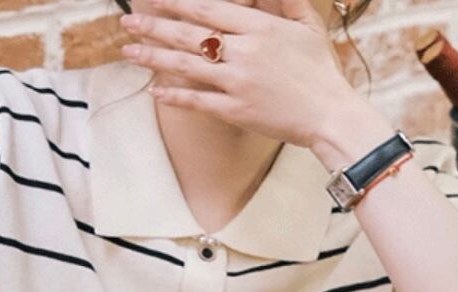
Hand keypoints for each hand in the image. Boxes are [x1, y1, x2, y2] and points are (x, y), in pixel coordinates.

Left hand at [119, 0, 358, 149]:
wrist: (329, 114)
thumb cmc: (321, 71)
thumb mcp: (307, 26)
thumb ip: (284, 1)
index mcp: (260, 27)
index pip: (208, 9)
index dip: (177, 3)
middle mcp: (244, 52)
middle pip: (189, 34)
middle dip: (154, 26)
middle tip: (127, 22)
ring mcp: (237, 83)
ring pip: (187, 66)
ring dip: (154, 57)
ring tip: (129, 51)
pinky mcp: (235, 111)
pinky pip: (197, 101)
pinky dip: (174, 95)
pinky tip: (154, 91)